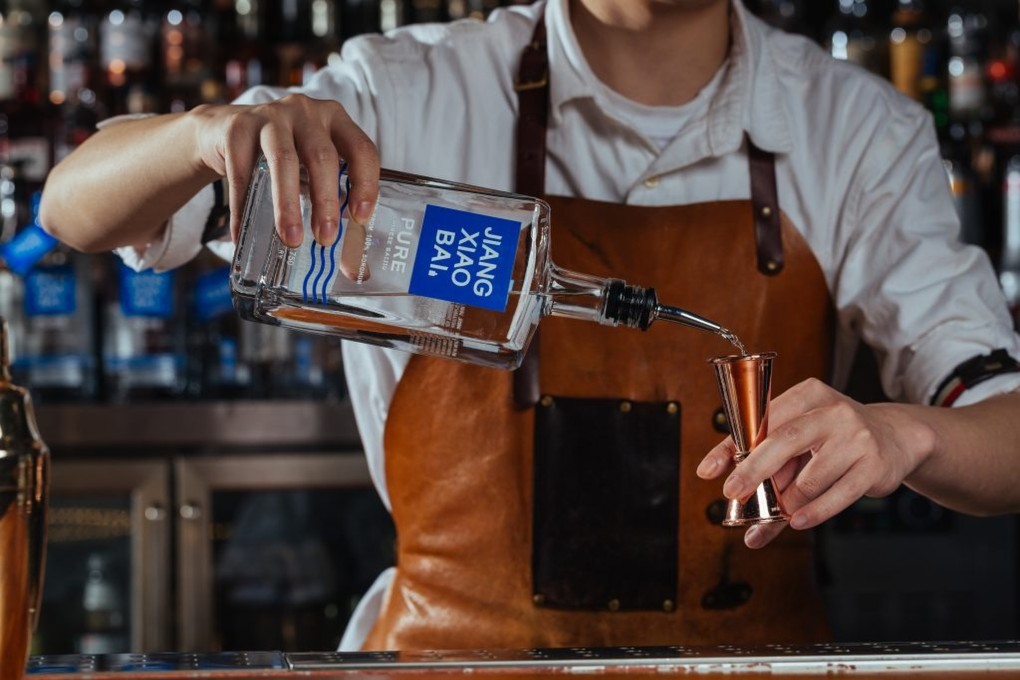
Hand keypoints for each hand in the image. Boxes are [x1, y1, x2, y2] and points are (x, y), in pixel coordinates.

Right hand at [189, 94, 379, 247]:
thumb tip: (355, 269)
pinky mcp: (237, 128)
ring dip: (288, 205)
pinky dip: (245, 208)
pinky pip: (242, 172)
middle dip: (326, 202)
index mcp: (336, 120)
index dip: (365, 183)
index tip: (361, 218)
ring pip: (284, 160)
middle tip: (325, 238)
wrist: (223, 132)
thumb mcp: (312, 173)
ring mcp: (270, 116)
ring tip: (291, 239)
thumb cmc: (283, 158)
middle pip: (322, 157)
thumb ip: (334, 210)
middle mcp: (306, 112)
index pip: (361, 149)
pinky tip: (244, 236)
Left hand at [696, 378, 935, 548]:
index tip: (709, 470)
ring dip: (788, 502)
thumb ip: (769, 460)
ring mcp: (856, 437)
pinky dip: (813, 513)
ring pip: (808, 480)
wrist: (896, 437)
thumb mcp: (802, 435)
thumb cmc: (836, 437)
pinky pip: (835, 497)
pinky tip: (799, 521)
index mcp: (808, 395)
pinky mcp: (873, 465)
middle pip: (782, 442)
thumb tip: (733, 497)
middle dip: (752, 472)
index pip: (761, 421)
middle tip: (732, 493)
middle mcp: (832, 411)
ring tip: (786, 508)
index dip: (731, 447)